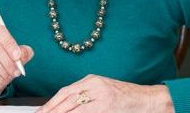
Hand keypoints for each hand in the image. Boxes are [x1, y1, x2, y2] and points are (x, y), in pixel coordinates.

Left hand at [37, 74, 173, 112]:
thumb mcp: (102, 91)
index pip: (65, 91)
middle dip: (52, 110)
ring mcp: (101, 96)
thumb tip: (65, 107)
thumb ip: (85, 96)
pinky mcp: (106, 107)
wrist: (147, 99)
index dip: (51, 103)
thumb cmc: (125, 97)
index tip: (41, 111)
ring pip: (74, 107)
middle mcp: (94, 85)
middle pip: (67, 99)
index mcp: (91, 80)